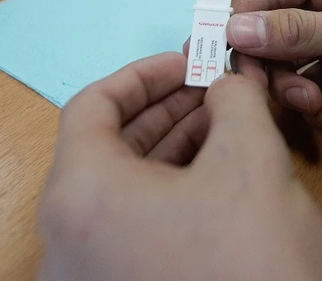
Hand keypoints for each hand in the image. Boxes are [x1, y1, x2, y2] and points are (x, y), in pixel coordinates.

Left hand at [38, 53, 321, 280]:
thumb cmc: (253, 266)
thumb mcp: (253, 162)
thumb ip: (236, 101)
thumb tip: (228, 82)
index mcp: (81, 196)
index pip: (91, 106)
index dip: (143, 74)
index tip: (187, 62)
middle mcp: (68, 239)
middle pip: (106, 147)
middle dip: (165, 110)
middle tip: (213, 87)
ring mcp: (90, 274)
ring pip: (123, 188)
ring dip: (173, 148)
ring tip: (225, 122)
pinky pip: (133, 225)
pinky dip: (170, 190)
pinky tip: (217, 173)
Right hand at [225, 0, 321, 132]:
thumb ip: (300, 31)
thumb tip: (232, 28)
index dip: (238, 27)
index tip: (221, 65)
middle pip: (267, 36)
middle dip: (269, 70)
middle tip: (283, 98)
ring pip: (286, 68)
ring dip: (295, 94)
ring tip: (321, 110)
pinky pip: (311, 90)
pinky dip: (317, 108)